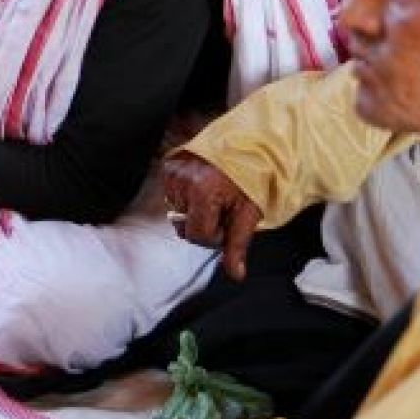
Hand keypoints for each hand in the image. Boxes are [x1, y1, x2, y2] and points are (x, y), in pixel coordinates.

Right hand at [162, 152, 261, 281]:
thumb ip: (238, 244)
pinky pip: (172, 195)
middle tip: (222, 208)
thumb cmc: (251, 176)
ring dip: (194, 211)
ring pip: (177, 212)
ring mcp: (172, 172)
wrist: (249, 143)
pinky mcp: (168, 166)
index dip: (215, 236)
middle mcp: (182, 181)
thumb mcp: (249, 212)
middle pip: (184, 226)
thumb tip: (235, 274)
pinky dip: (186, 197)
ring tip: (214, 195)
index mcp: (202, 192)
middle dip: (203, 224)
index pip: (197, 235)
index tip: (228, 223)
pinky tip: (203, 187)